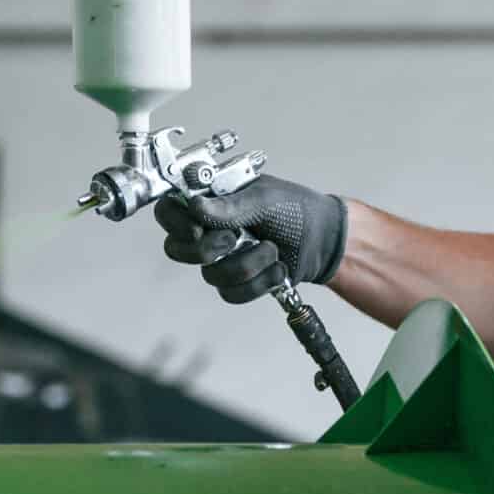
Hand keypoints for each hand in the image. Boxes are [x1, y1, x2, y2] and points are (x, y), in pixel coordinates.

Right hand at [155, 173, 348, 304]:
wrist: (325, 240)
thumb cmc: (295, 209)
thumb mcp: (265, 199)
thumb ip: (229, 206)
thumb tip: (194, 206)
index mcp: (210, 201)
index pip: (169, 211)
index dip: (175, 223)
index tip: (198, 228)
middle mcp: (209, 230)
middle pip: (177, 250)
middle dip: (211, 249)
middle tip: (238, 237)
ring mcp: (222, 258)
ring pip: (210, 275)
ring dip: (248, 264)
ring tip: (273, 249)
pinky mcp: (237, 282)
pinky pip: (231, 294)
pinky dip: (260, 283)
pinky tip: (277, 269)